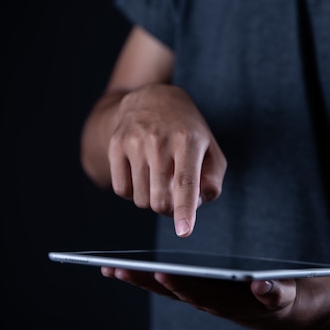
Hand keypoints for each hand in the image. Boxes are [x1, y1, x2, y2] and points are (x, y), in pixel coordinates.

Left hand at [101, 267, 300, 329]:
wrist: (275, 309)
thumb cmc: (279, 297)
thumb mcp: (283, 295)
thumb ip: (274, 292)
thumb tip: (262, 285)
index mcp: (226, 302)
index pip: (199, 293)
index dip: (180, 284)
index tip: (161, 274)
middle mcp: (207, 302)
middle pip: (171, 292)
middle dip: (143, 281)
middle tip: (115, 270)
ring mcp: (197, 297)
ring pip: (163, 289)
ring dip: (137, 280)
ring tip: (109, 269)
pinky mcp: (193, 291)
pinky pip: (166, 285)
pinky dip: (144, 278)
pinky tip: (124, 270)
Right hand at [108, 84, 226, 236]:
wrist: (152, 98)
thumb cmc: (186, 129)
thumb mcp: (209, 147)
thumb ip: (213, 178)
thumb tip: (199, 203)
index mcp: (188, 140)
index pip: (185, 183)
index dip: (185, 211)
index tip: (184, 231)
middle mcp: (159, 140)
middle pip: (160, 200)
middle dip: (169, 209)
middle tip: (174, 197)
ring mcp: (134, 142)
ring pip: (140, 199)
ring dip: (151, 200)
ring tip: (159, 178)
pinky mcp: (116, 145)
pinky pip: (121, 190)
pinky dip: (133, 192)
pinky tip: (142, 175)